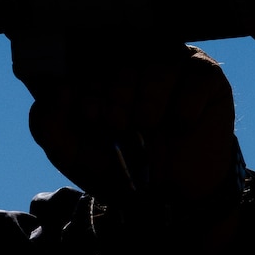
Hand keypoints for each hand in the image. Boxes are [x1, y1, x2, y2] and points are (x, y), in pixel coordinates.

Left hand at [18, 43, 238, 209]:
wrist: (170, 198)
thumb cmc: (119, 168)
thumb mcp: (73, 154)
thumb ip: (48, 126)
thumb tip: (55, 90)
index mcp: (102, 73)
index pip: (92, 58)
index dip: (89, 86)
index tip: (89, 115)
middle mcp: (137, 63)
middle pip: (126, 57)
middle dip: (118, 95)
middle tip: (119, 126)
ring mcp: (174, 67)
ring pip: (161, 62)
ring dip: (150, 101)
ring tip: (149, 127)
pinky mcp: (207, 79)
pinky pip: (198, 75)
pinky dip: (186, 104)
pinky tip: (181, 125)